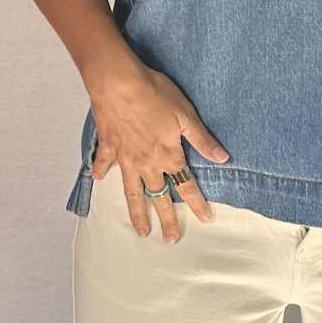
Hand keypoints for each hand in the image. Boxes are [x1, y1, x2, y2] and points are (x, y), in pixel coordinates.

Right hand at [87, 55, 229, 241]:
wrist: (117, 83)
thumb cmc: (154, 94)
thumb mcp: (185, 115)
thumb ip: (202, 139)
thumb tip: (222, 158)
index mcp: (168, 155)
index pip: (186, 185)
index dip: (197, 203)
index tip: (205, 219)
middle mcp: (146, 163)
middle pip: (158, 197)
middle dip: (166, 219)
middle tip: (170, 239)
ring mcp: (124, 158)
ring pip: (131, 192)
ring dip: (136, 212)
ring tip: (140, 230)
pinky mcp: (107, 146)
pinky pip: (104, 163)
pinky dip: (100, 171)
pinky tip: (99, 179)